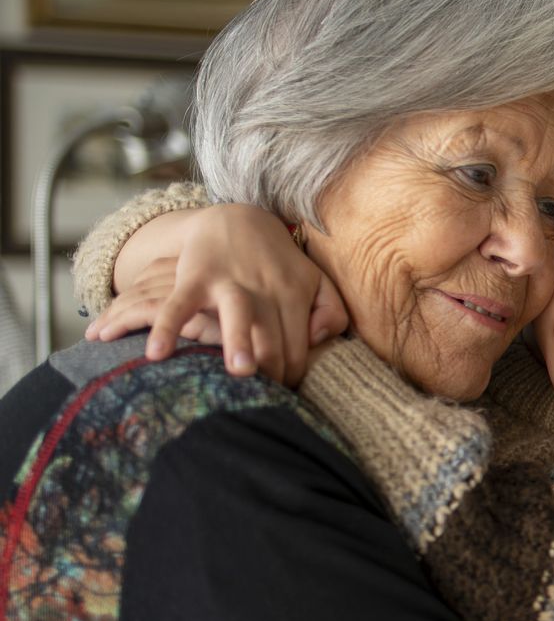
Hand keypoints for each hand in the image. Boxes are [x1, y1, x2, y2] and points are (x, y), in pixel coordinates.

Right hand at [86, 205, 348, 384]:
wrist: (236, 218)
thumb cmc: (279, 264)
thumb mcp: (315, 282)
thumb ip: (331, 312)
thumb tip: (319, 340)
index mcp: (295, 296)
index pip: (297, 349)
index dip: (291, 377)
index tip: (282, 395)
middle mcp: (265, 290)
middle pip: (273, 339)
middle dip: (273, 372)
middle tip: (265, 402)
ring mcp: (228, 283)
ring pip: (238, 315)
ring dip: (238, 342)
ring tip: (239, 372)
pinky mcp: (194, 277)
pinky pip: (178, 305)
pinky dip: (166, 327)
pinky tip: (156, 355)